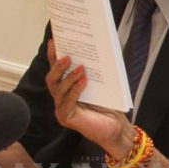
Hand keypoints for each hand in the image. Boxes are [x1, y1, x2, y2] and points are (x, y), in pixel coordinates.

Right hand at [44, 39, 130, 156]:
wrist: (117, 128)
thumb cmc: (110, 106)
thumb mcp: (102, 85)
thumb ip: (95, 71)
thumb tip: (96, 48)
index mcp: (67, 88)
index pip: (57, 69)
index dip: (53, 55)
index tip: (54, 40)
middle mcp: (61, 97)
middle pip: (52, 79)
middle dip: (58, 66)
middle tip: (68, 55)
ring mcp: (61, 108)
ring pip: (57, 90)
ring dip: (68, 77)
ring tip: (81, 67)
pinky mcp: (66, 118)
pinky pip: (66, 103)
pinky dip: (75, 91)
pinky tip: (84, 81)